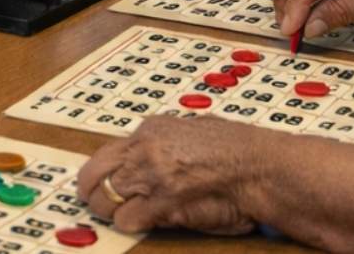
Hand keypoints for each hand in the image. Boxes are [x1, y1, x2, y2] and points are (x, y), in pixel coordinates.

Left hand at [76, 116, 260, 234]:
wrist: (259, 166)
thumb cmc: (236, 152)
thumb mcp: (191, 131)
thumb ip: (163, 142)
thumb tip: (142, 158)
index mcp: (151, 129)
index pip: (106, 152)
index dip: (99, 174)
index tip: (99, 186)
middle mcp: (145, 147)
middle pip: (93, 175)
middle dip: (93, 194)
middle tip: (100, 206)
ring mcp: (152, 173)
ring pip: (104, 199)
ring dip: (111, 212)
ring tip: (125, 216)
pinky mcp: (162, 199)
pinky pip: (126, 219)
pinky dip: (131, 225)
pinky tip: (143, 222)